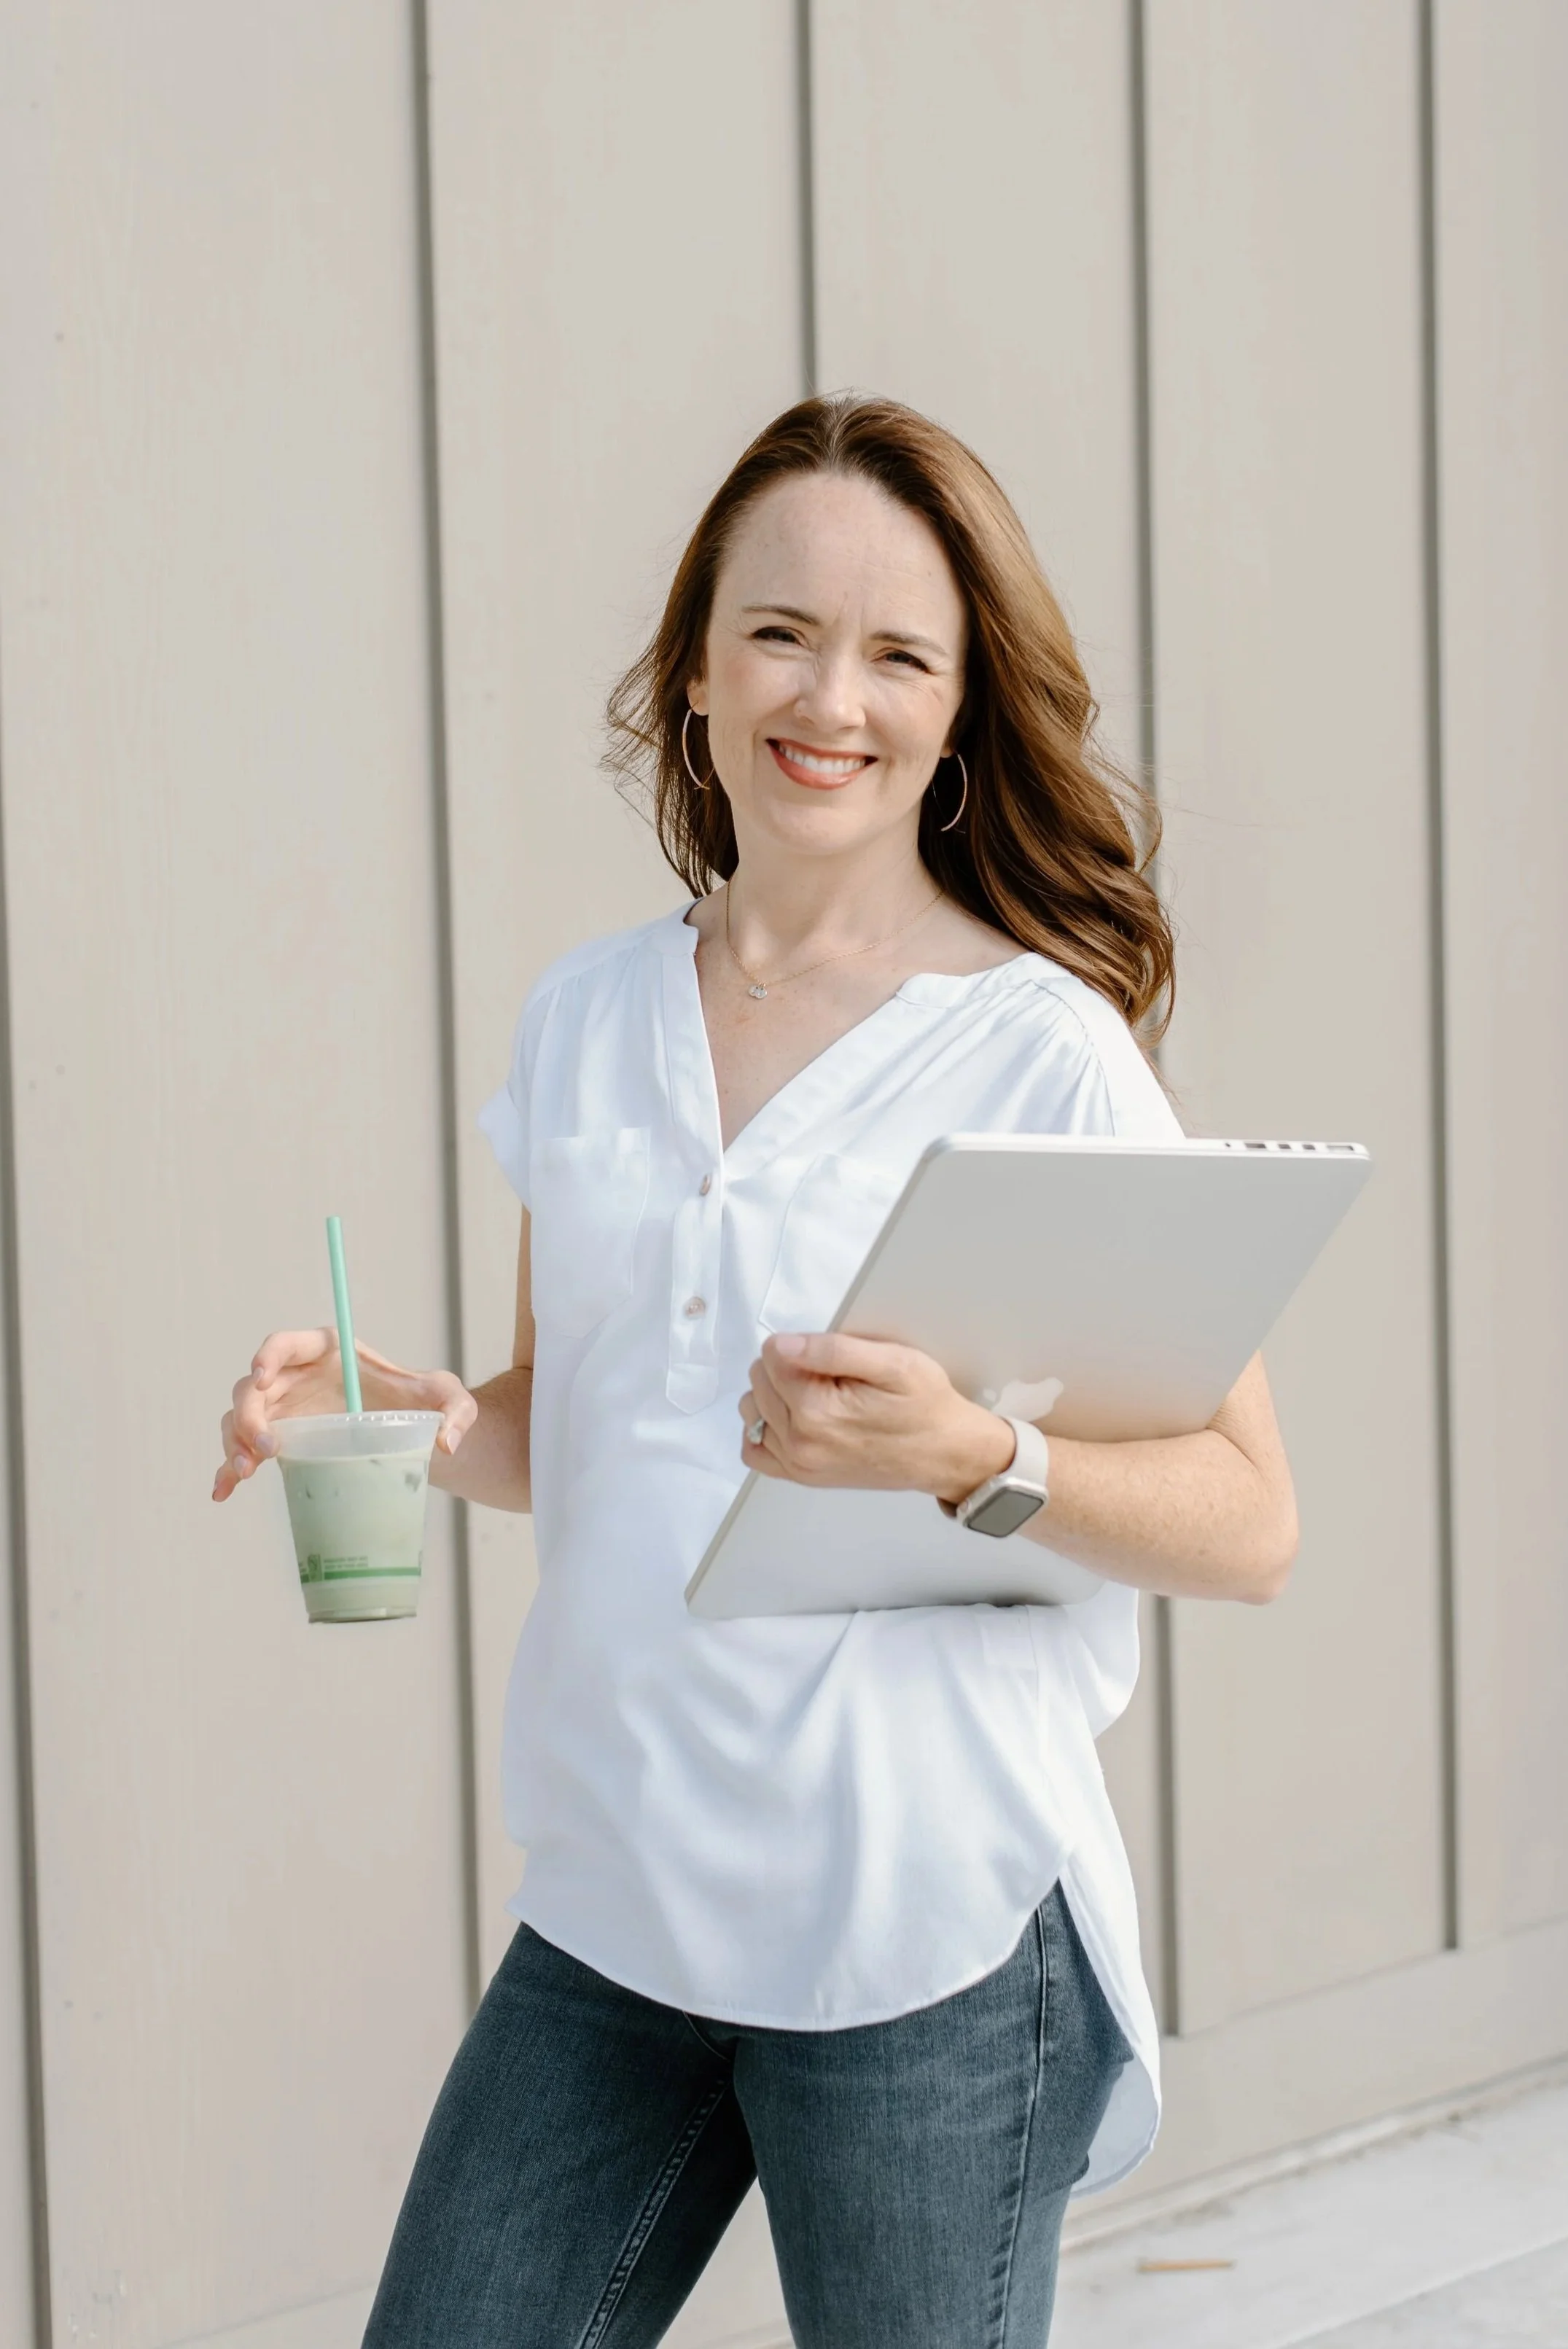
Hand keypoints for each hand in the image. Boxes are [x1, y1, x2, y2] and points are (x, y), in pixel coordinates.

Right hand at [213, 1329, 477, 1501]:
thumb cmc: (423, 1406)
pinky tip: (224, 1491)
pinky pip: (243, 1451)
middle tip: (267, 1448)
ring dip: (234, 1443)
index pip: (288, 1343)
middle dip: (249, 1414)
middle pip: (254, 1386)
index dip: (268, 1355)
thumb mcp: (449, 1400)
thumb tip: (446, 1442)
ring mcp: (284, 1410)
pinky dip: (229, 1470)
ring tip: (246, 1473)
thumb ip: (458, 1411)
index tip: (260, 1376)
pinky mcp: (279, 1440)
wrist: (410, 1436)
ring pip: (240, 1418)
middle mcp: (298, 1377)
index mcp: (329, 1351)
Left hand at [739, 1331, 1014, 1501]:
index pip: (773, 1353)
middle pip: (760, 1379)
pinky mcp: (801, 1475)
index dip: (805, 1346)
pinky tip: (797, 1417)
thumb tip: (782, 1345)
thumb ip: (833, 1350)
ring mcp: (798, 1463)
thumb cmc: (926, 1406)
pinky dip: (768, 1428)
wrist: (946, 1453)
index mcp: (817, 1410)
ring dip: (777, 1395)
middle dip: (791, 1368)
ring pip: (753, 1408)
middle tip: (836, 1379)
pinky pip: (755, 1448)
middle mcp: (799, 1441)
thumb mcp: (894, 1362)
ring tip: (821, 1396)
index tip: (837, 1360)